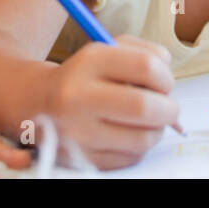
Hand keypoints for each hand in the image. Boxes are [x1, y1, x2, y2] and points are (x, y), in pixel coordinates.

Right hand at [41, 35, 178, 169]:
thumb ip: (147, 55)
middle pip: (144, 107)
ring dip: (156, 130)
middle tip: (168, 109)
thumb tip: (170, 88)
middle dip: (169, 110)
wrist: (38, 101)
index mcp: (88, 61)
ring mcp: (76, 132)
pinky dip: (138, 146)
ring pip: (142, 139)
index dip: (166, 77)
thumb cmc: (87, 74)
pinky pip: (129, 157)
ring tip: (148, 121)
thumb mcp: (109, 49)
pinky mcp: (80, 158)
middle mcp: (77, 96)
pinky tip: (127, 134)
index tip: (165, 83)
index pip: (146, 67)